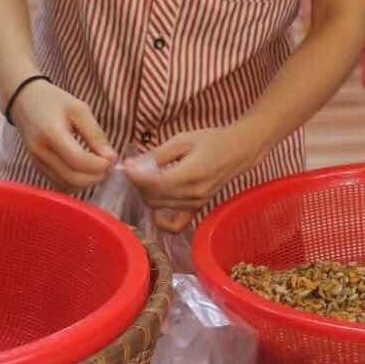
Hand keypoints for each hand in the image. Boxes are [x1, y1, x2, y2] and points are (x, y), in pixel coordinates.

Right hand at [9, 80, 116, 187]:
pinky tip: (86, 171)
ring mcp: (36, 162)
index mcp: (51, 134)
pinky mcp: (37, 168)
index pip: (78, 160)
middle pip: (72, 177)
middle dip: (96, 177)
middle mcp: (41, 152)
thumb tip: (111, 157)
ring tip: (99, 168)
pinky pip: (59, 184)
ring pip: (66, 185)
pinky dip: (76, 183)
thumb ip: (95, 134)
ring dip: (87, 182)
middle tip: (109, 166)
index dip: (99, 165)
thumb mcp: (80, 110)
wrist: (25, 102)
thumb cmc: (54, 102)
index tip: (112, 159)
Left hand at [124, 125, 259, 233]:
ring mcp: (195, 204)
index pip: (153, 182)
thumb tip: (131, 165)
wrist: (238, 151)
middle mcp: (193, 194)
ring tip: (146, 177)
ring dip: (146, 194)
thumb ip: (157, 155)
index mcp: (190, 174)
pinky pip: (175, 223)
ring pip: (158, 207)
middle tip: (136, 168)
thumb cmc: (211, 140)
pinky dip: (161, 218)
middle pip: (152, 197)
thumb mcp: (182, 140)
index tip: (125, 166)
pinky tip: (157, 205)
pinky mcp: (197, 209)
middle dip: (138, 183)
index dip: (135, 175)